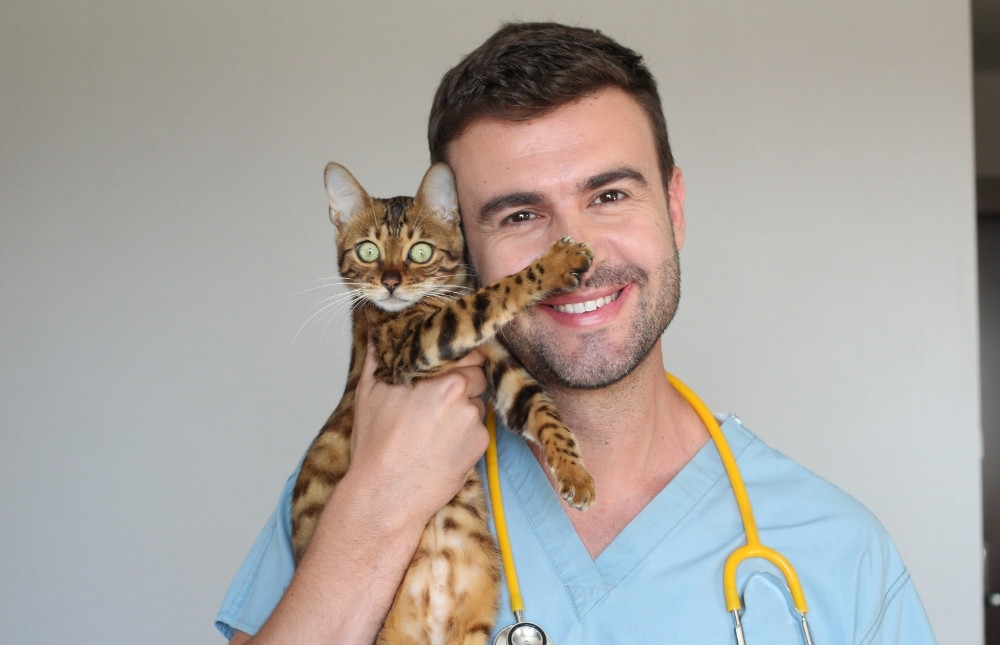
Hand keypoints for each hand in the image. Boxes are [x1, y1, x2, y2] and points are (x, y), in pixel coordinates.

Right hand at [346, 342, 488, 520]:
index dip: (457, 356)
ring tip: (433, 428)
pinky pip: (478, 429)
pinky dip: (464, 434)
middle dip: (462, 381)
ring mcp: (473, 421)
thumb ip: (380, 355)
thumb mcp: (368, 393)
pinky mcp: (480, 445)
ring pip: (477, 402)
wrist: (386, 496)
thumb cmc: (374, 446)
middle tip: (438, 397)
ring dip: (463, 408)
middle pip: (476, 374)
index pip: (466, 351)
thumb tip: (380, 329)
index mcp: (437, 376)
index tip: (448, 363)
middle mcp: (460, 395)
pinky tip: (440, 446)